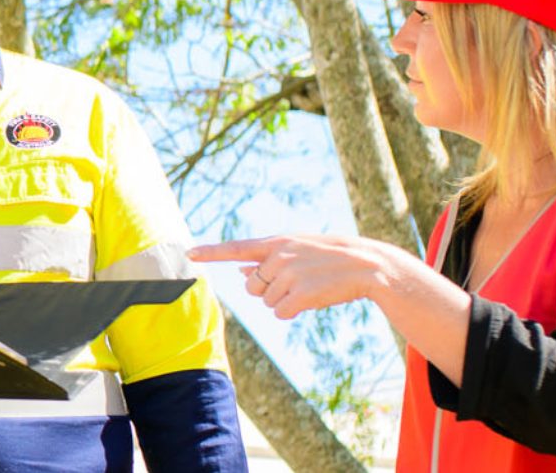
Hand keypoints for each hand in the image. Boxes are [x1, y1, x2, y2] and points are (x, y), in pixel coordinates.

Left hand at [190, 234, 415, 319]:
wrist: (367, 264)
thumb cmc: (328, 258)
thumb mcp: (297, 250)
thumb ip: (267, 259)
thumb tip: (240, 272)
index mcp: (276, 243)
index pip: (235, 247)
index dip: (211, 252)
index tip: (188, 253)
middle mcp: (278, 256)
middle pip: (252, 287)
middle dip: (268, 290)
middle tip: (296, 281)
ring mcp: (289, 275)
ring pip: (268, 302)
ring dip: (285, 301)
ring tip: (309, 286)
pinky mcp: (301, 294)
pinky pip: (281, 313)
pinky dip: (293, 311)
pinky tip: (312, 299)